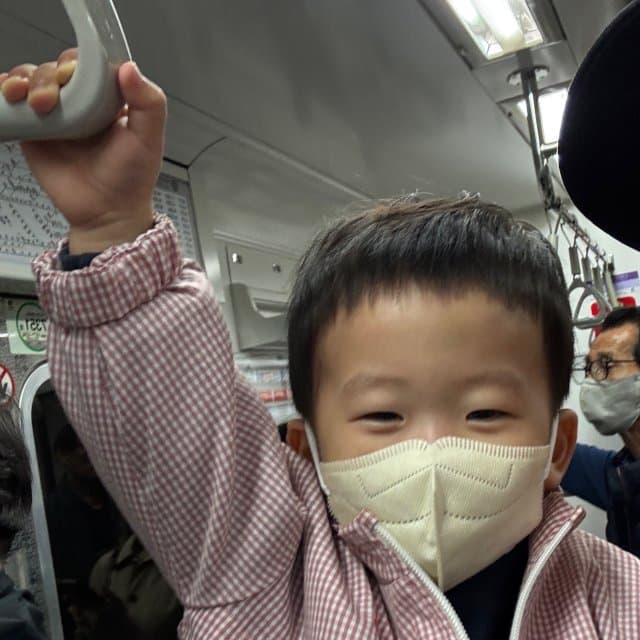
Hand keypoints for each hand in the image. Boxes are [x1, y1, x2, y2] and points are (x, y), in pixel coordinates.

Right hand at [0, 49, 166, 252]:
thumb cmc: (131, 180)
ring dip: (25, 80)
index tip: (73, 73)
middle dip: (48, 75)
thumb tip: (130, 68)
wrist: (105, 214)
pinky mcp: (34, 131)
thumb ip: (149, 103)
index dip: (78, 62)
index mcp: (109, 99)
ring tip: (31, 101)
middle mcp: (82, 103)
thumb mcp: (149, 140)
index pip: (90, 64)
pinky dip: (5, 90)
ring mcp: (56, 116)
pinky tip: (7, 93)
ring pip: (33, 80)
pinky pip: (14, 103)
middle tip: (50, 100)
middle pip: (56, 68)